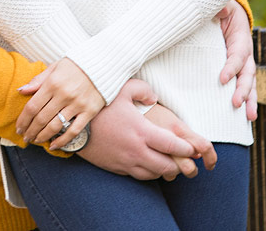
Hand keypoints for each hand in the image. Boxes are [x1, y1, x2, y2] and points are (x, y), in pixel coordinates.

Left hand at [16, 57, 104, 148]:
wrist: (102, 64)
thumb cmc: (75, 65)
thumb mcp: (54, 67)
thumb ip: (37, 80)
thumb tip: (21, 91)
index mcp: (53, 83)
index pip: (32, 107)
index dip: (23, 120)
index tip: (19, 128)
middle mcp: (64, 95)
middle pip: (41, 119)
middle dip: (31, 131)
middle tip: (26, 137)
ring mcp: (77, 104)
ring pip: (55, 126)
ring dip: (43, 136)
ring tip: (37, 140)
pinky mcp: (89, 111)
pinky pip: (74, 130)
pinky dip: (62, 140)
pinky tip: (54, 145)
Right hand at [77, 79, 213, 179]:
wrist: (72, 126)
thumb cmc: (99, 106)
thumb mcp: (122, 89)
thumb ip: (143, 90)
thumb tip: (154, 97)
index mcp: (142, 132)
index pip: (173, 146)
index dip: (187, 149)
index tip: (193, 147)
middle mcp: (136, 150)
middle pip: (166, 166)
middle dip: (180, 165)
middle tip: (186, 159)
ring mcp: (126, 162)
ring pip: (153, 175)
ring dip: (164, 171)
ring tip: (170, 163)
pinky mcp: (116, 168)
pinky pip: (138, 176)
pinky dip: (148, 173)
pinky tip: (150, 165)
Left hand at [217, 0, 258, 120]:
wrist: (228, 15)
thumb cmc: (223, 12)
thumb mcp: (222, 6)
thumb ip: (220, 8)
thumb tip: (220, 10)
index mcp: (241, 38)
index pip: (237, 55)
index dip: (232, 67)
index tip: (222, 79)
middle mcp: (246, 54)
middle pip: (247, 74)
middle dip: (243, 89)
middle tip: (236, 103)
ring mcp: (244, 65)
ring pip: (249, 85)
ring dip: (249, 101)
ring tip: (249, 117)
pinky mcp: (239, 73)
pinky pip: (244, 88)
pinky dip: (246, 102)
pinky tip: (246, 118)